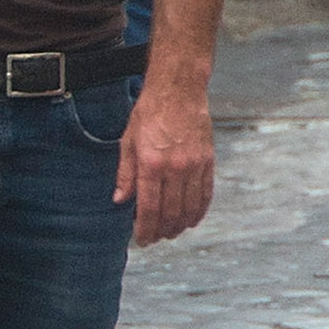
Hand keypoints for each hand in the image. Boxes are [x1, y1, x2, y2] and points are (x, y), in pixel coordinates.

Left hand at [114, 77, 214, 246]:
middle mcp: (175, 168)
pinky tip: (192, 218)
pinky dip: (199, 210)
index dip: (145, 229)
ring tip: (172, 232)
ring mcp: (194, 165)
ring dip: (181, 225)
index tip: (142, 239)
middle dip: (162, 231)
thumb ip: (126, 173)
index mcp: (151, 164)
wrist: (178, 90)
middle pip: (171, 213)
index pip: (149, 208)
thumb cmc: (150, 112)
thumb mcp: (128, 141)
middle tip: (155, 238)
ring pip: (190, 208)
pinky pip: (206, 193)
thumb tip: (120, 199)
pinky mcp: (208, 161)